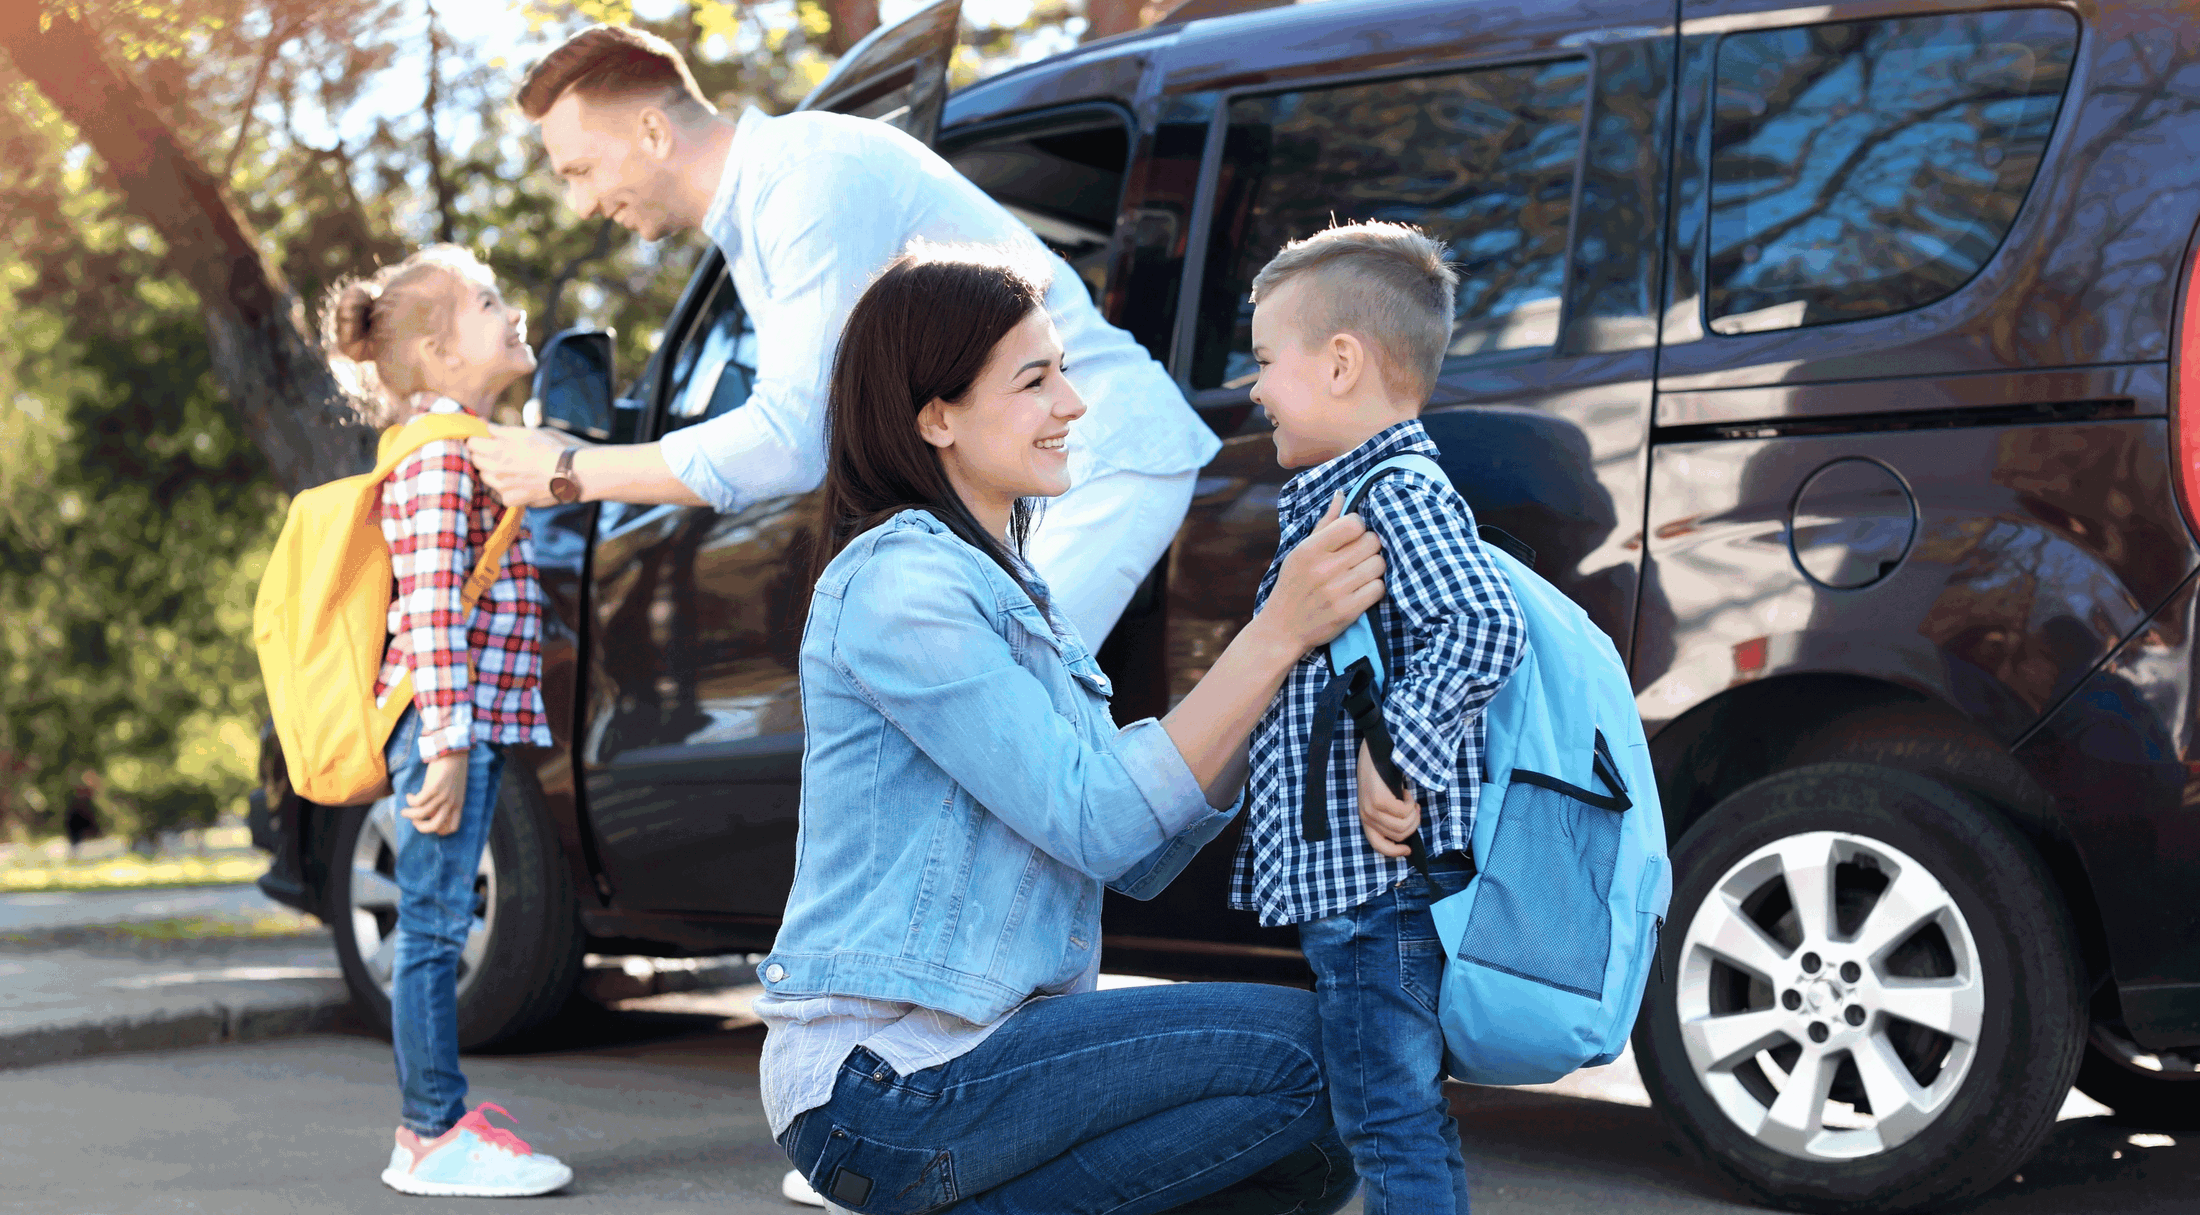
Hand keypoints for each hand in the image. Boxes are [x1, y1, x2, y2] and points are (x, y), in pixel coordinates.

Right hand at [402, 752, 468, 835]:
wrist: (454, 752)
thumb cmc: (454, 769)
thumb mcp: (455, 790)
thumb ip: (447, 801)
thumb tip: (433, 811)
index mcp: (458, 805)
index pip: (452, 828)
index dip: (439, 830)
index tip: (430, 823)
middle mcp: (451, 803)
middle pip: (435, 826)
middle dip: (421, 827)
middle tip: (415, 822)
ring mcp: (442, 796)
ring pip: (421, 814)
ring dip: (409, 814)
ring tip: (404, 810)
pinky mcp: (433, 787)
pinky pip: (417, 802)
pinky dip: (410, 801)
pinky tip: (410, 796)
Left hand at [470, 424, 583, 508]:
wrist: (569, 474)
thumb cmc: (550, 449)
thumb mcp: (526, 433)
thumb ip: (500, 430)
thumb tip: (481, 424)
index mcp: (497, 450)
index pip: (471, 444)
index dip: (477, 439)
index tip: (483, 438)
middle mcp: (496, 470)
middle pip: (475, 461)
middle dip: (482, 454)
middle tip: (498, 451)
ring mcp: (502, 487)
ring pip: (485, 477)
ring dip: (491, 470)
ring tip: (510, 466)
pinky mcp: (510, 500)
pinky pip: (498, 492)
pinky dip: (504, 486)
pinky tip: (518, 480)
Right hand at [1262, 492, 1385, 652]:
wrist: (1282, 629)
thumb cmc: (1293, 585)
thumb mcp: (1300, 552)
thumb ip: (1325, 523)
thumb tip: (1342, 494)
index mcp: (1310, 549)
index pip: (1354, 523)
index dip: (1358, 527)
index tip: (1352, 536)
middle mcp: (1323, 568)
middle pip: (1372, 542)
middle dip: (1369, 546)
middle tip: (1359, 556)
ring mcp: (1336, 591)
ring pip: (1379, 564)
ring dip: (1374, 567)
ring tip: (1361, 573)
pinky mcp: (1348, 611)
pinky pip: (1379, 588)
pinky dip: (1375, 587)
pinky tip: (1362, 589)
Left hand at [1357, 738, 1419, 858]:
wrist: (1374, 751)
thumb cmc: (1380, 774)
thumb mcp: (1382, 799)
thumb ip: (1390, 815)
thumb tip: (1409, 828)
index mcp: (1366, 818)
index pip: (1377, 844)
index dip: (1394, 852)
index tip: (1408, 850)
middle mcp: (1366, 816)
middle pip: (1399, 835)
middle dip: (1414, 823)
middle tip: (1414, 808)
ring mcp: (1371, 809)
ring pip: (1403, 825)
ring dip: (1413, 813)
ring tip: (1409, 799)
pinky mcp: (1379, 800)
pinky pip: (1404, 812)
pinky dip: (1410, 802)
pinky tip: (1405, 791)